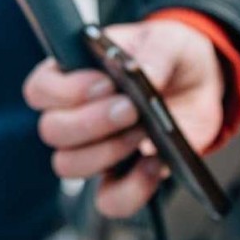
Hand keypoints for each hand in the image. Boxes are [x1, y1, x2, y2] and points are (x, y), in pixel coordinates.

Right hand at [24, 21, 223, 217]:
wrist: (199, 84)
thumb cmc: (168, 55)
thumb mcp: (166, 40)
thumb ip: (154, 52)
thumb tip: (143, 74)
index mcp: (71, 75)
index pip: (40, 89)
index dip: (64, 91)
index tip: (105, 83)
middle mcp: (74, 114)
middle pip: (52, 131)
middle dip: (90, 122)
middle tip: (130, 108)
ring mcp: (95, 149)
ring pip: (69, 165)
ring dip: (107, 152)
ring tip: (144, 132)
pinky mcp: (122, 176)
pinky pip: (109, 199)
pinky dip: (131, 190)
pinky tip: (154, 165)